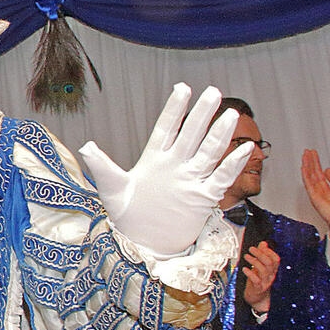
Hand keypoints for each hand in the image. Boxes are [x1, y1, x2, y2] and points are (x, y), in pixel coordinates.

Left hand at [78, 84, 251, 256]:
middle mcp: (175, 165)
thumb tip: (85, 146)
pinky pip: (220, 179)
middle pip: (191, 134)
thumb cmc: (126, 214)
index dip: (175, 108)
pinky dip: (232, 165)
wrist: (142, 242)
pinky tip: (244, 150)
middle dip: (201, 115)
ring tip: (230, 114)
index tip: (183, 87)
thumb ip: (102, 166)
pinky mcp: (202, 199)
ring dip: (219, 134)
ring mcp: (190, 180)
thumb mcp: (111, 189)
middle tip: (213, 92)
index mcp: (154, 158)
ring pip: (209, 152)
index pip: (167, 127)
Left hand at [240, 241, 279, 312]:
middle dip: (260, 254)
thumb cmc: (258, 281)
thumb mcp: (260, 267)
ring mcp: (265, 283)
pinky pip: (256, 280)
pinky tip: (244, 268)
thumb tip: (263, 243)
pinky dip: (250, 273)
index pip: (276, 259)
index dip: (269, 251)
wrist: (258, 299)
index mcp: (272, 270)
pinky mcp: (258, 288)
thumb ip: (262, 255)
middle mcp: (271, 276)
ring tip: (246, 256)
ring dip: (254, 261)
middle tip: (251, 249)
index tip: (261, 246)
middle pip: (269, 263)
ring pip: (263, 270)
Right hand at [301, 149, 329, 241]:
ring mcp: (316, 193)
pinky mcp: (315, 197)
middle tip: (307, 151)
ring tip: (305, 155)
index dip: (316, 163)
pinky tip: (304, 168)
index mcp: (326, 189)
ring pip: (310, 176)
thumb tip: (328, 170)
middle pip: (313, 173)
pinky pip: (309, 184)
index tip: (313, 154)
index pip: (319, 173)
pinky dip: (306, 176)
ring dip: (307, 165)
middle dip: (310, 161)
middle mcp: (320, 190)